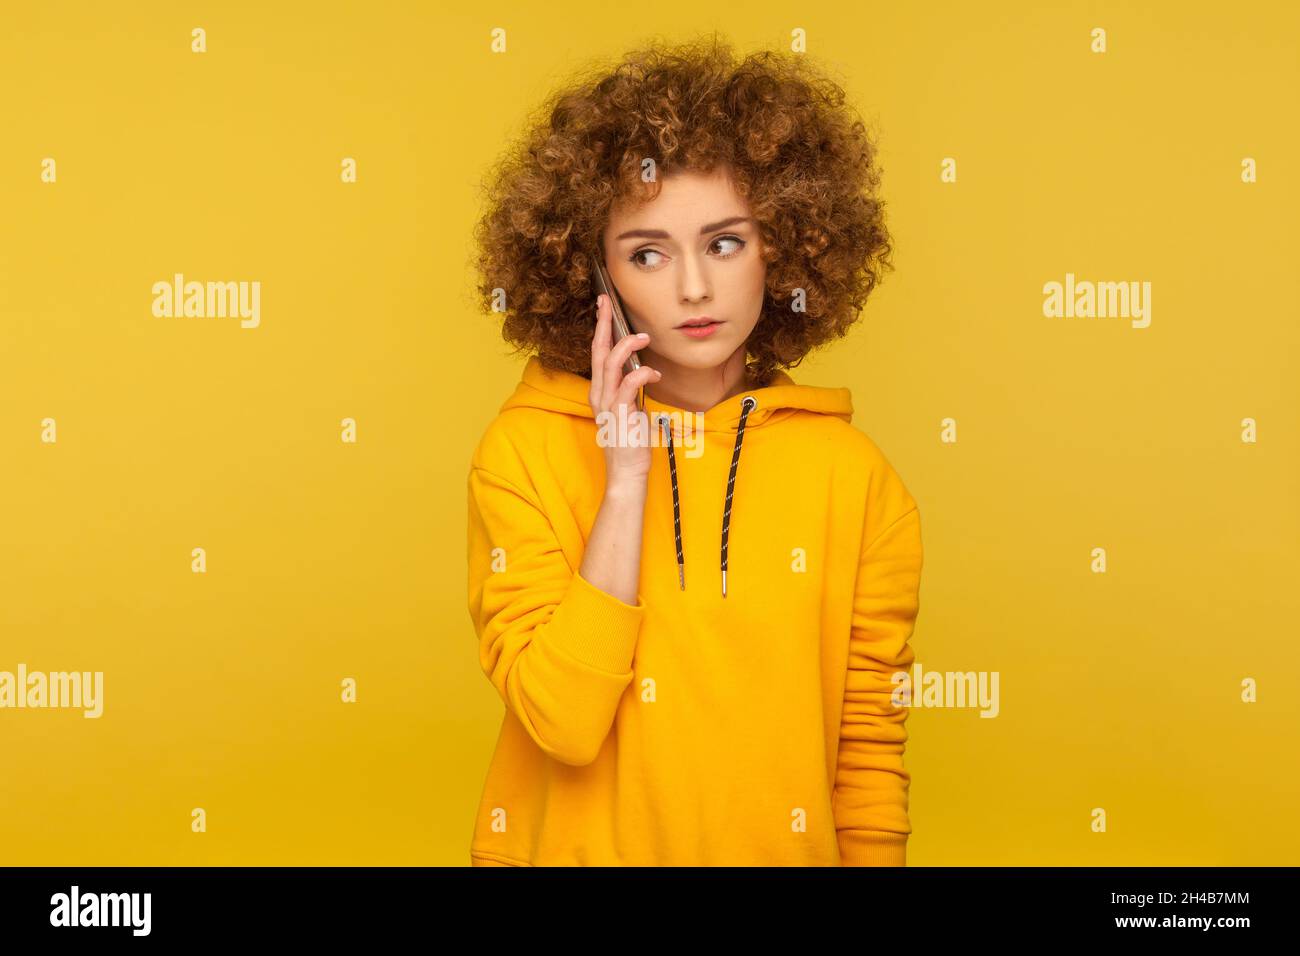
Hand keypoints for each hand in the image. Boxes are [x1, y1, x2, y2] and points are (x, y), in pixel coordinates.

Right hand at [589, 293, 660, 484]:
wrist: (627, 472)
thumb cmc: (630, 442)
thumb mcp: (630, 409)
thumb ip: (630, 390)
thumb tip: (640, 372)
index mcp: (600, 391)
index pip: (597, 353)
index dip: (600, 329)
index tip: (604, 307)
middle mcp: (599, 394)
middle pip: (598, 352)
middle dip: (604, 325)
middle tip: (607, 303)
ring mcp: (607, 404)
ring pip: (610, 364)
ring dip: (627, 346)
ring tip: (643, 337)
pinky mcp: (620, 414)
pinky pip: (628, 385)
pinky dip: (641, 374)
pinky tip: (654, 374)